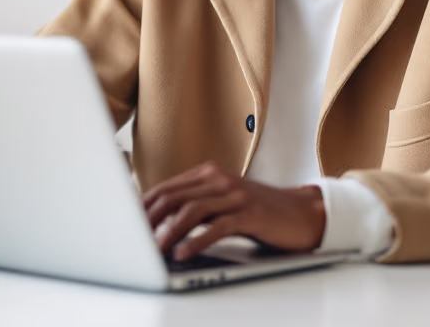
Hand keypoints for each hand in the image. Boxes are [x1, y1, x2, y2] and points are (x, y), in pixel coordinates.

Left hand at [142, 161, 324, 260]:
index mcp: (209, 174)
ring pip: (192, 210)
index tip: (127, 224)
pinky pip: (218, 227)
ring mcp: (236, 195)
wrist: (302, 213)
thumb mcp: (224, 202)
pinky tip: (184, 254)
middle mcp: (220, 180)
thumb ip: (196, 205)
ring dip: (169, 231)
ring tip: (155, 249)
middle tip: (134, 239)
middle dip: (150, 219)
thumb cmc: (260, 212)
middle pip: (174, 197)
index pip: (166, 188)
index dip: (144, 206)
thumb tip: (159, 223)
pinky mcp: (251, 214)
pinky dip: (197, 242)